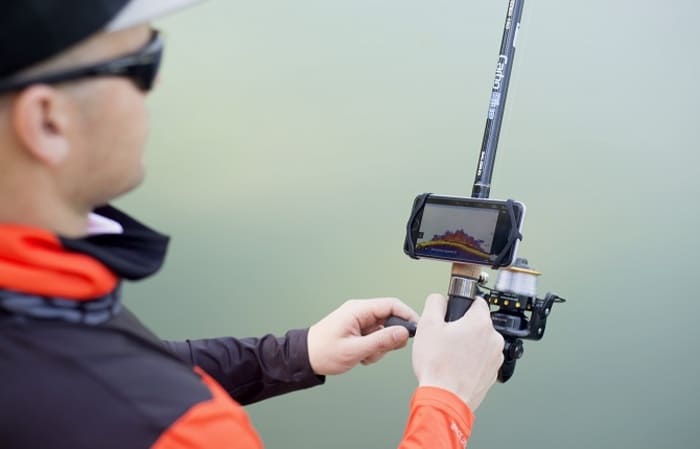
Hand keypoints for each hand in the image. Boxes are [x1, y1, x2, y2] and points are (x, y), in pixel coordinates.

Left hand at [307, 298, 419, 375]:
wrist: (305, 358)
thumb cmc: (323, 351)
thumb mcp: (355, 349)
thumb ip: (381, 341)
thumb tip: (403, 333)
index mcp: (359, 310)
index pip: (392, 305)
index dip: (407, 315)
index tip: (416, 329)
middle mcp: (360, 312)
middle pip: (390, 318)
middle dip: (391, 337)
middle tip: (384, 350)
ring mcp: (359, 321)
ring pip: (384, 330)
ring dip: (380, 346)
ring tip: (365, 355)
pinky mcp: (359, 330)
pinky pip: (376, 337)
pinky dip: (373, 348)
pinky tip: (361, 356)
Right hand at [412, 294, 503, 410]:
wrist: (445, 398)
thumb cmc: (438, 366)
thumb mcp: (427, 324)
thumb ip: (435, 303)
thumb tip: (439, 298)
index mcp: (481, 322)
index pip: (477, 301)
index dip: (461, 306)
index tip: (453, 314)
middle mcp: (494, 339)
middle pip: (478, 323)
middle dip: (463, 327)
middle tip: (446, 338)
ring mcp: (495, 358)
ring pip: (480, 342)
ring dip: (468, 344)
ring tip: (449, 355)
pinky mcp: (492, 373)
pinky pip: (481, 359)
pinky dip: (471, 360)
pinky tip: (456, 366)